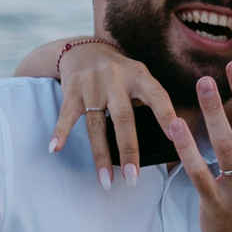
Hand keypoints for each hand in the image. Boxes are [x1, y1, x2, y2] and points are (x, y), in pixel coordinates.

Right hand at [45, 39, 177, 188]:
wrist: (84, 50)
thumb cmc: (120, 74)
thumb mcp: (138, 78)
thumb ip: (147, 103)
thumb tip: (162, 143)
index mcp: (139, 76)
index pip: (157, 96)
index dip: (167, 115)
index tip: (175, 137)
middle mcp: (116, 79)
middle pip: (123, 118)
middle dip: (128, 150)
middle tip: (133, 178)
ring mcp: (92, 85)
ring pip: (97, 125)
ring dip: (101, 155)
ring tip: (106, 181)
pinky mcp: (72, 91)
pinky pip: (67, 116)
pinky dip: (60, 133)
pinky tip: (55, 149)